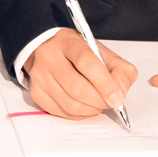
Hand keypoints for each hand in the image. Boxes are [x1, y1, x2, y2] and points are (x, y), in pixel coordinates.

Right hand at [23, 28, 138, 119]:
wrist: (49, 50)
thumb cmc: (78, 54)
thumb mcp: (102, 53)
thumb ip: (120, 69)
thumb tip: (120, 92)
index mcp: (68, 42)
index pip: (86, 62)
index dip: (104, 83)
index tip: (117, 98)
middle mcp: (49, 57)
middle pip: (77, 88)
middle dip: (99, 101)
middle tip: (110, 102)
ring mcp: (40, 76)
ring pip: (70, 104)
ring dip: (91, 110)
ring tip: (98, 103)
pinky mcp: (36, 92)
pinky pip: (62, 113)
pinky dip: (79, 114)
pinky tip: (84, 105)